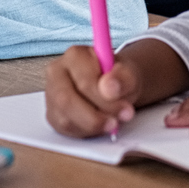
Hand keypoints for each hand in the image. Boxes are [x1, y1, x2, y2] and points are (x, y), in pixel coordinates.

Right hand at [45, 39, 188, 137]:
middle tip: (123, 119)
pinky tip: (102, 127)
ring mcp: (54, 94)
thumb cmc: (124, 77)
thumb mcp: (134, 74)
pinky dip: (85, 132)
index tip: (125, 106)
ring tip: (115, 124)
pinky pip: (64, 128)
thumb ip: (125, 76)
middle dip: (97, 114)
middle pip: (66, 98)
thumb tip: (109, 86)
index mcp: (75, 56)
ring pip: (63, 116)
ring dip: (91, 125)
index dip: (102, 95)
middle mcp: (58, 72)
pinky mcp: (56, 114)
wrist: (119, 86)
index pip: (81, 76)